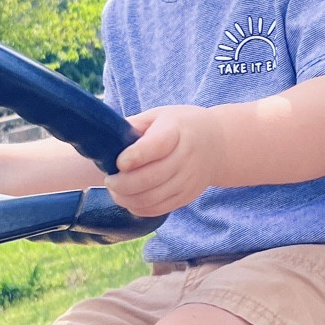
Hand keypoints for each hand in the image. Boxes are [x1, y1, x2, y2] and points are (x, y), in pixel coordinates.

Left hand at [105, 105, 226, 214]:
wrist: (218, 144)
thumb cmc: (180, 126)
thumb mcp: (160, 115)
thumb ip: (134, 125)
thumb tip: (106, 138)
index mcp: (178, 131)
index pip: (158, 146)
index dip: (136, 156)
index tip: (119, 162)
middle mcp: (186, 157)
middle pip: (152, 177)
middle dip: (123, 183)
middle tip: (109, 180)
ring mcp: (188, 180)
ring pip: (153, 198)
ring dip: (127, 199)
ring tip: (115, 191)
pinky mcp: (187, 196)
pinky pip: (159, 209)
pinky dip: (139, 208)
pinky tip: (129, 199)